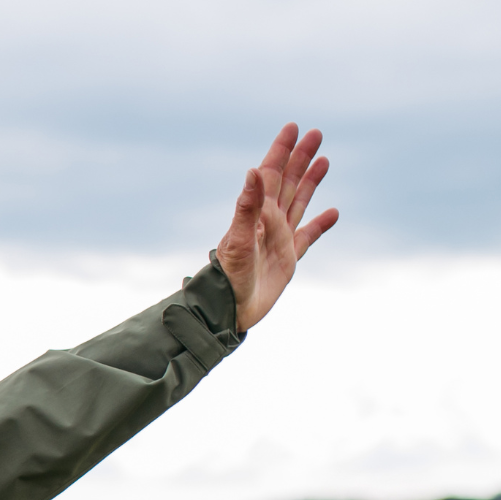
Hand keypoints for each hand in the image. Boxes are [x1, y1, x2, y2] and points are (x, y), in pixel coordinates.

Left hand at [217, 123, 338, 330]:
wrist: (230, 309)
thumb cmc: (229, 277)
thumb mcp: (238, 239)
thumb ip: (247, 207)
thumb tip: (253, 170)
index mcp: (256, 214)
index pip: (269, 175)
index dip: (280, 151)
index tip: (292, 128)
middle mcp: (268, 222)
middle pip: (287, 182)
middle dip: (300, 158)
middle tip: (315, 134)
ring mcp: (279, 239)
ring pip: (298, 202)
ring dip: (310, 181)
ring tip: (324, 160)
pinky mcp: (288, 259)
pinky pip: (308, 236)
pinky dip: (321, 224)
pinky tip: (333, 213)